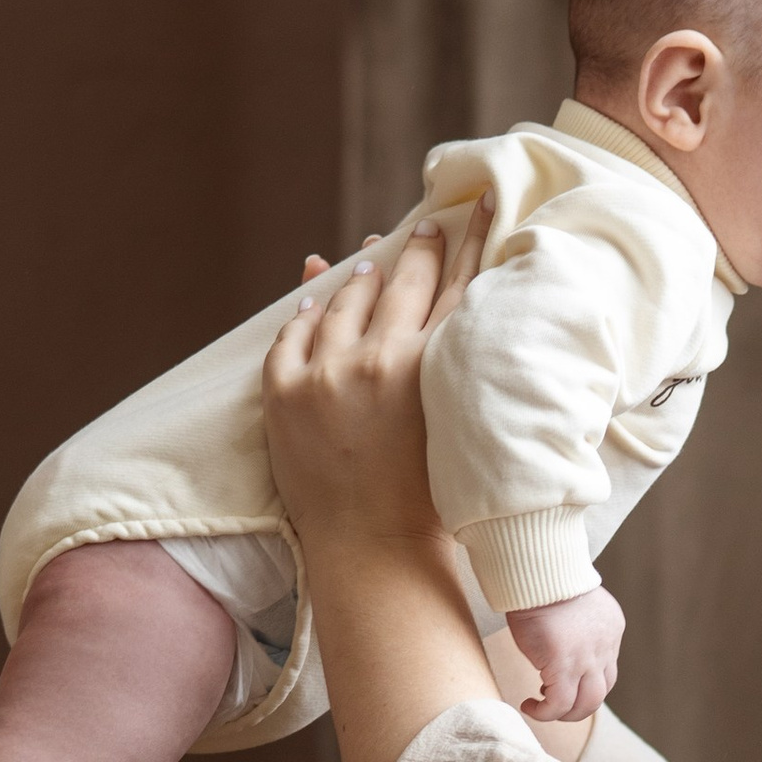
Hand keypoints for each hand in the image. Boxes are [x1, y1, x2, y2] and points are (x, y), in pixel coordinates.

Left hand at [264, 199, 490, 557]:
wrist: (374, 552)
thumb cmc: (433, 504)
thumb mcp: (460, 427)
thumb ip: (462, 373)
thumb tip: (478, 335)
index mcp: (431, 369)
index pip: (457, 287)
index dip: (469, 242)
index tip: (476, 209)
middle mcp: (377, 360)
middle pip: (402, 283)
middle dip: (418, 249)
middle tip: (428, 227)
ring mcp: (324, 373)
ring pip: (346, 303)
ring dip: (363, 275)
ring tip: (373, 257)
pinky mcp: (284, 393)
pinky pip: (292, 333)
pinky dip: (306, 309)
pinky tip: (314, 291)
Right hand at [505, 587, 624, 723]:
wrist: (538, 572)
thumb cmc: (544, 582)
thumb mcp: (572, 604)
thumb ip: (575, 627)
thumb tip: (558, 648)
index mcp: (610, 630)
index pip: (606, 670)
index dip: (583, 683)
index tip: (558, 681)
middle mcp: (604, 647)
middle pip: (601, 693)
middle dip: (578, 706)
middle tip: (554, 704)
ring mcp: (586, 658)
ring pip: (586, 704)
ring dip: (565, 714)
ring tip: (542, 708)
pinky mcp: (563, 665)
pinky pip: (558, 703)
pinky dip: (544, 712)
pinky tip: (528, 705)